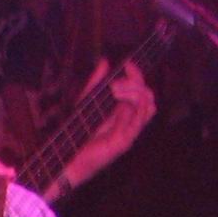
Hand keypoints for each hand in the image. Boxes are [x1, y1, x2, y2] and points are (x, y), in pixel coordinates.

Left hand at [46, 59, 155, 200]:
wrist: (69, 156)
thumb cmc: (78, 130)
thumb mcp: (86, 101)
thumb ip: (96, 82)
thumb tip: (105, 61)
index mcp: (125, 111)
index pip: (142, 90)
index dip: (138, 76)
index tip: (128, 64)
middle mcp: (131, 121)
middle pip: (148, 97)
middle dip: (136, 83)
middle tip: (117, 81)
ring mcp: (130, 132)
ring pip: (147, 108)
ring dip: (132, 93)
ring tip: (115, 89)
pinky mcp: (124, 142)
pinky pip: (135, 123)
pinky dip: (128, 108)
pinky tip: (116, 100)